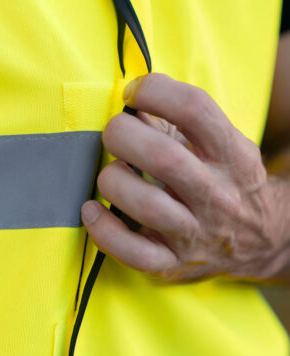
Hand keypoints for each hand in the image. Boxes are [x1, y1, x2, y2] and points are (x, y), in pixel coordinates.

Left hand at [81, 73, 289, 282]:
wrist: (262, 239)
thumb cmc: (227, 182)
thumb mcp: (220, 146)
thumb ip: (178, 122)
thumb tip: (129, 103)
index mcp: (231, 155)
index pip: (195, 109)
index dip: (155, 91)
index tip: (133, 94)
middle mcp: (217, 195)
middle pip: (164, 158)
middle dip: (123, 136)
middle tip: (114, 134)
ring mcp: (196, 233)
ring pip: (147, 206)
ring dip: (113, 181)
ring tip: (111, 173)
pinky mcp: (174, 263)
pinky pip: (134, 253)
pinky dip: (103, 231)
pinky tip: (92, 211)